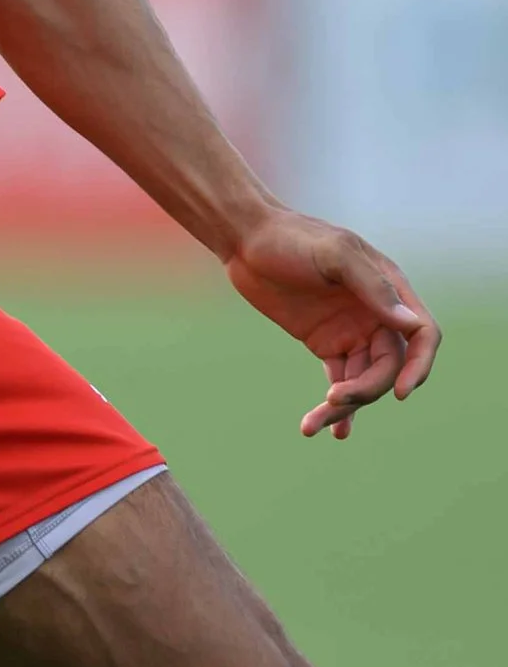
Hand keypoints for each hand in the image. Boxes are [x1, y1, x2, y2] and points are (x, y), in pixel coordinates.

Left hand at [221, 206, 439, 438]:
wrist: (244, 238)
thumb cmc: (292, 237)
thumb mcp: (333, 254)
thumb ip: (370, 286)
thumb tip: (411, 324)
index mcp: (389, 290)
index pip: (422, 335)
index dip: (418, 366)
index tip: (400, 392)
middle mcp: (376, 315)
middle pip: (389, 366)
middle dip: (368, 389)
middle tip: (334, 399)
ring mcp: (351, 332)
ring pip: (363, 379)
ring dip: (347, 405)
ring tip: (314, 423)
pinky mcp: (324, 343)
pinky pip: (340, 379)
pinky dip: (336, 406)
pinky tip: (326, 429)